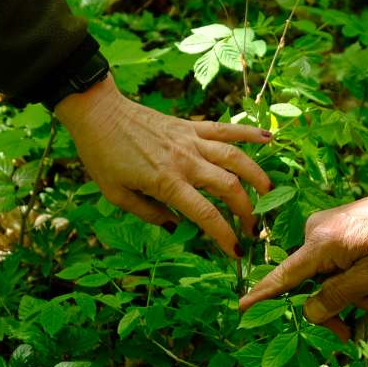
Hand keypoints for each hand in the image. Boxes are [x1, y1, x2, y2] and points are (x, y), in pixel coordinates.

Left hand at [54, 75, 271, 257]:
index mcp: (167, 182)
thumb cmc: (102, 155)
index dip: (225, 236)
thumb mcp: (117, 195)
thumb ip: (149, 214)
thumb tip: (175, 227)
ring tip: (269, 192)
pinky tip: (268, 140)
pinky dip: (248, 133)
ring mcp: (190, 140)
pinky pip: (224, 129)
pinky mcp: (190, 125)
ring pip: (235, 157)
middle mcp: (185, 161)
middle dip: (247, 211)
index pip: (206, 214)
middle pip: (229, 187)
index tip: (236, 253)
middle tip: (252, 229)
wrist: (98, 113)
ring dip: (256, 176)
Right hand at [239, 159, 367, 338]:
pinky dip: (352, 278)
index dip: (263, 295)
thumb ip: (336, 297)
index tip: (240, 306)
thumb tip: (307, 313)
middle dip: (333, 307)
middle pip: (308, 283)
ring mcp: (326, 229)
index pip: (283, 276)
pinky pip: (335, 263)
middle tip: (355, 332)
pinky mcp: (337, 229)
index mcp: (320, 244)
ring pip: (326, 276)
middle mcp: (315, 233)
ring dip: (349, 295)